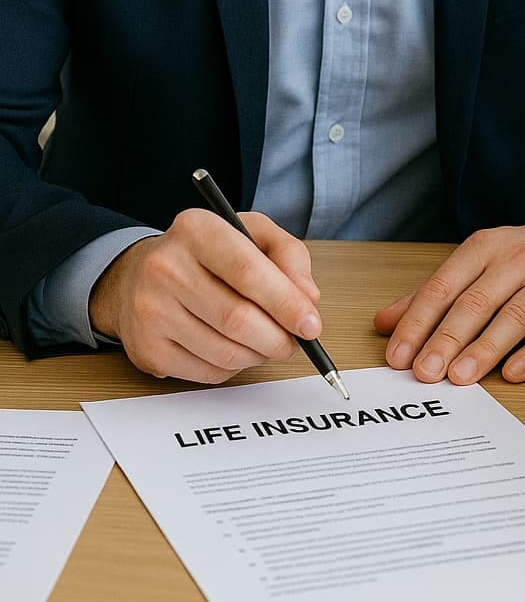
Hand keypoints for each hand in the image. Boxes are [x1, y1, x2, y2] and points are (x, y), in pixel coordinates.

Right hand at [89, 209, 321, 383]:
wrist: (137, 277)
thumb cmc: (206, 255)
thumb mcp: (252, 233)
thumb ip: (288, 255)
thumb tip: (308, 299)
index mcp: (195, 229)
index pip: (247, 271)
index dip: (286, 303)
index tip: (311, 324)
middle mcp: (165, 267)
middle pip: (238, 319)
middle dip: (279, 338)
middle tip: (295, 341)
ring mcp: (151, 311)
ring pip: (226, 352)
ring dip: (260, 355)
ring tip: (268, 342)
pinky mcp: (148, 349)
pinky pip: (208, 372)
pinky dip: (235, 367)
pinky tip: (235, 348)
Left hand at [373, 211, 524, 383]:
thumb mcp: (477, 263)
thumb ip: (432, 293)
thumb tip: (385, 324)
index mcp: (485, 248)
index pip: (444, 286)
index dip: (418, 322)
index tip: (398, 355)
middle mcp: (517, 261)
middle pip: (476, 302)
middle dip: (447, 339)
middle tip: (424, 372)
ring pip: (514, 317)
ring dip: (485, 349)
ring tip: (460, 376)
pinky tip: (513, 373)